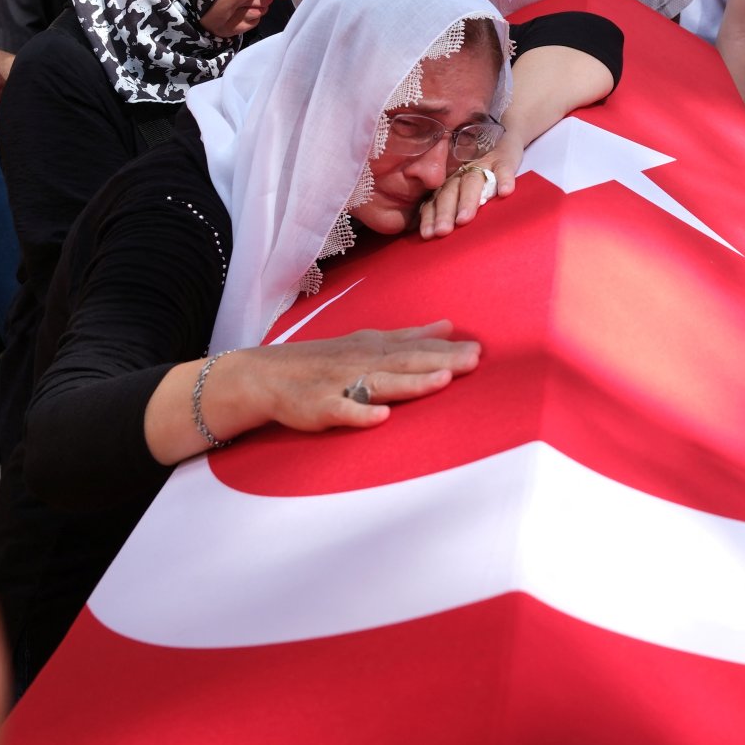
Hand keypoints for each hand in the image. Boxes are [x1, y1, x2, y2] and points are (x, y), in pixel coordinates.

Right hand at [216, 320, 479, 434]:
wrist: (263, 375)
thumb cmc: (322, 361)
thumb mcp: (366, 342)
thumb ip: (408, 337)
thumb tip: (448, 326)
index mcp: (373, 347)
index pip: (415, 347)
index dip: (447, 349)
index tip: (481, 349)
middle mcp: (360, 362)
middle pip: (405, 362)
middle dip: (441, 361)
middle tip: (474, 360)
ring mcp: (339, 384)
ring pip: (379, 383)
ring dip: (410, 383)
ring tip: (442, 382)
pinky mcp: (319, 407)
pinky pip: (341, 411)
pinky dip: (360, 413)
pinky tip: (381, 418)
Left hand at [417, 139, 520, 239]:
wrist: (504, 139)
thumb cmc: (481, 173)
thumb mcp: (463, 187)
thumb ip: (451, 205)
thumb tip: (436, 236)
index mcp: (450, 182)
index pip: (436, 199)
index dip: (431, 216)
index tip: (427, 235)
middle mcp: (462, 173)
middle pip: (450, 192)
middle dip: (445, 212)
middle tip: (442, 231)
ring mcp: (483, 165)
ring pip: (472, 182)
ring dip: (468, 201)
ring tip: (464, 219)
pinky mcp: (503, 160)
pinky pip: (503, 169)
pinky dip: (504, 179)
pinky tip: (505, 192)